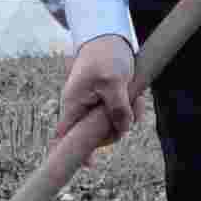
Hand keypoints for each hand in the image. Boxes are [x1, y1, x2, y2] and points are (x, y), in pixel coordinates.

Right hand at [53, 33, 143, 151]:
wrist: (110, 36)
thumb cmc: (105, 56)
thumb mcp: (113, 81)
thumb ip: (118, 107)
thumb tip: (123, 129)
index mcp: (73, 105)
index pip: (63, 136)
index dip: (70, 153)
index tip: (88, 164)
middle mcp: (82, 109)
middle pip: (96, 136)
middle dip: (116, 129)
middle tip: (128, 113)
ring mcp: (96, 107)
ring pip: (114, 126)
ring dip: (128, 116)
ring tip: (134, 96)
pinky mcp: (110, 102)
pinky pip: (123, 115)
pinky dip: (132, 108)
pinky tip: (137, 94)